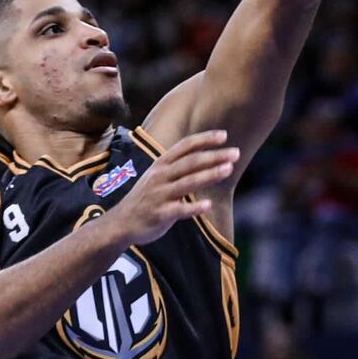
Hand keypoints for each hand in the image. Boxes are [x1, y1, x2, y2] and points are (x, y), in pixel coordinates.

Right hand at [112, 130, 239, 242]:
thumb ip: (177, 167)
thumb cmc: (145, 198)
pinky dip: (194, 207)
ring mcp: (160, 195)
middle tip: (236, 153)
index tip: (224, 135)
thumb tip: (205, 157)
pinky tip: (209, 205)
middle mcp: (160, 177)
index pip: (185, 146)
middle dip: (214, 156)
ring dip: (209, 175)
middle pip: (190, 162)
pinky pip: (179, 210)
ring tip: (229, 170)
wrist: (121, 223)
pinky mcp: (160, 214)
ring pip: (188, 182)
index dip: (204, 139)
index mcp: (161, 165)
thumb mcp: (157, 176)